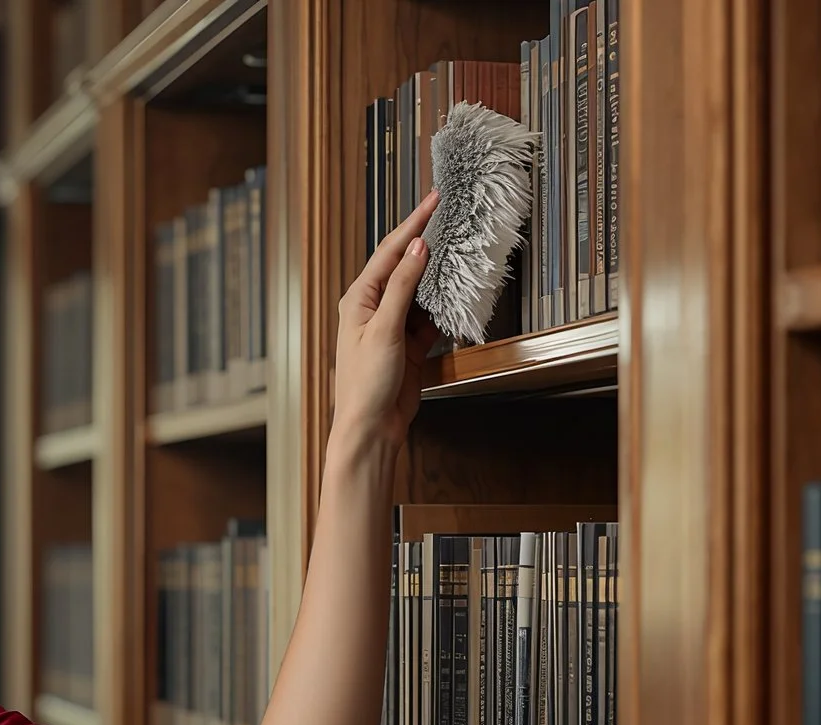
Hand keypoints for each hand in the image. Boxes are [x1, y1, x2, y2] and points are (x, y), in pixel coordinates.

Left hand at [333, 189, 440, 443]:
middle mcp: (373, 308)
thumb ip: (401, 288)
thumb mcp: (383, 330)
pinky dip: (445, 305)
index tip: (434, 199)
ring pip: (422, 290)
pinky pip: (431, 316)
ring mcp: (393, 325)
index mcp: (358, 299)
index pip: (390, 251)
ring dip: (441, 274)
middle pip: (406, 265)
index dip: (413, 223)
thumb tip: (417, 249)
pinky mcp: (410, 343)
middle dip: (429, 241)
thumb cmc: (365, 384)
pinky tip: (460, 293)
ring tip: (463, 248)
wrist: (371, 429)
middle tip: (453, 215)